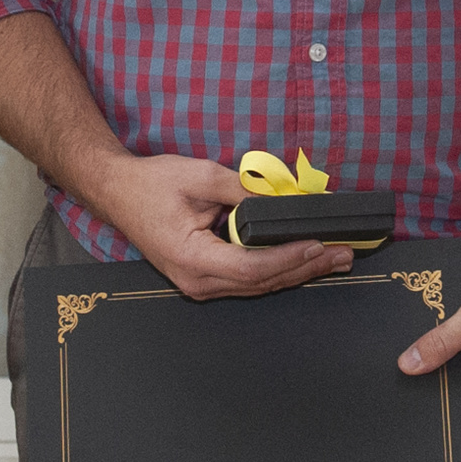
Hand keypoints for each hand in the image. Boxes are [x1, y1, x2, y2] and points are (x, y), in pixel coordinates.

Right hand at [84, 152, 351, 301]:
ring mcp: (200, 284)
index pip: (251, 267)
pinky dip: (278, 270)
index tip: (318, 244)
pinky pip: (248, 279)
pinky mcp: (204, 278)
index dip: (289, 258)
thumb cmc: (152, 184)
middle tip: (343, 254)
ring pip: (258, 285)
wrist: (117, 192)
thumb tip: (283, 199)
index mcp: (192, 258)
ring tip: (334, 258)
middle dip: (306, 267)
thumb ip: (243, 189)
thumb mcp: (200, 176)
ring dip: (298, 271)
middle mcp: (197, 281)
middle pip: (261, 282)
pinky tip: (303, 260)